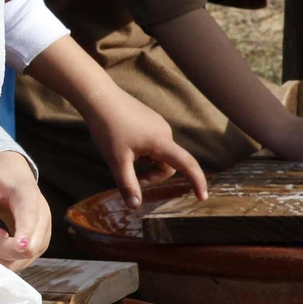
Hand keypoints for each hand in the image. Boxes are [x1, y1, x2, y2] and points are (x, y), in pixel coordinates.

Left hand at [0, 150, 49, 270]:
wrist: (16, 175)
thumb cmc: (1, 176)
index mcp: (28, 195)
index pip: (30, 216)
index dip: (24, 233)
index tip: (17, 246)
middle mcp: (42, 216)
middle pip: (31, 246)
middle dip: (5, 250)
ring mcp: (44, 232)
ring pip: (27, 258)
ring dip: (5, 257)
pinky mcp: (40, 244)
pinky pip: (25, 261)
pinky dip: (8, 259)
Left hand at [83, 92, 208, 207]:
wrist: (99, 97)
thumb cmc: (108, 128)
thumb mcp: (116, 160)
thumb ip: (127, 184)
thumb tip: (135, 206)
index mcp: (161, 142)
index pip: (187, 164)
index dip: (197, 181)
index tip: (203, 197)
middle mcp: (164, 132)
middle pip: (167, 164)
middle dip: (152, 174)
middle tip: (128, 175)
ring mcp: (157, 124)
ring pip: (159, 154)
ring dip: (146, 163)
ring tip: (124, 156)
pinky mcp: (150, 120)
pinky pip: (153, 143)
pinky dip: (143, 152)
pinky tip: (125, 145)